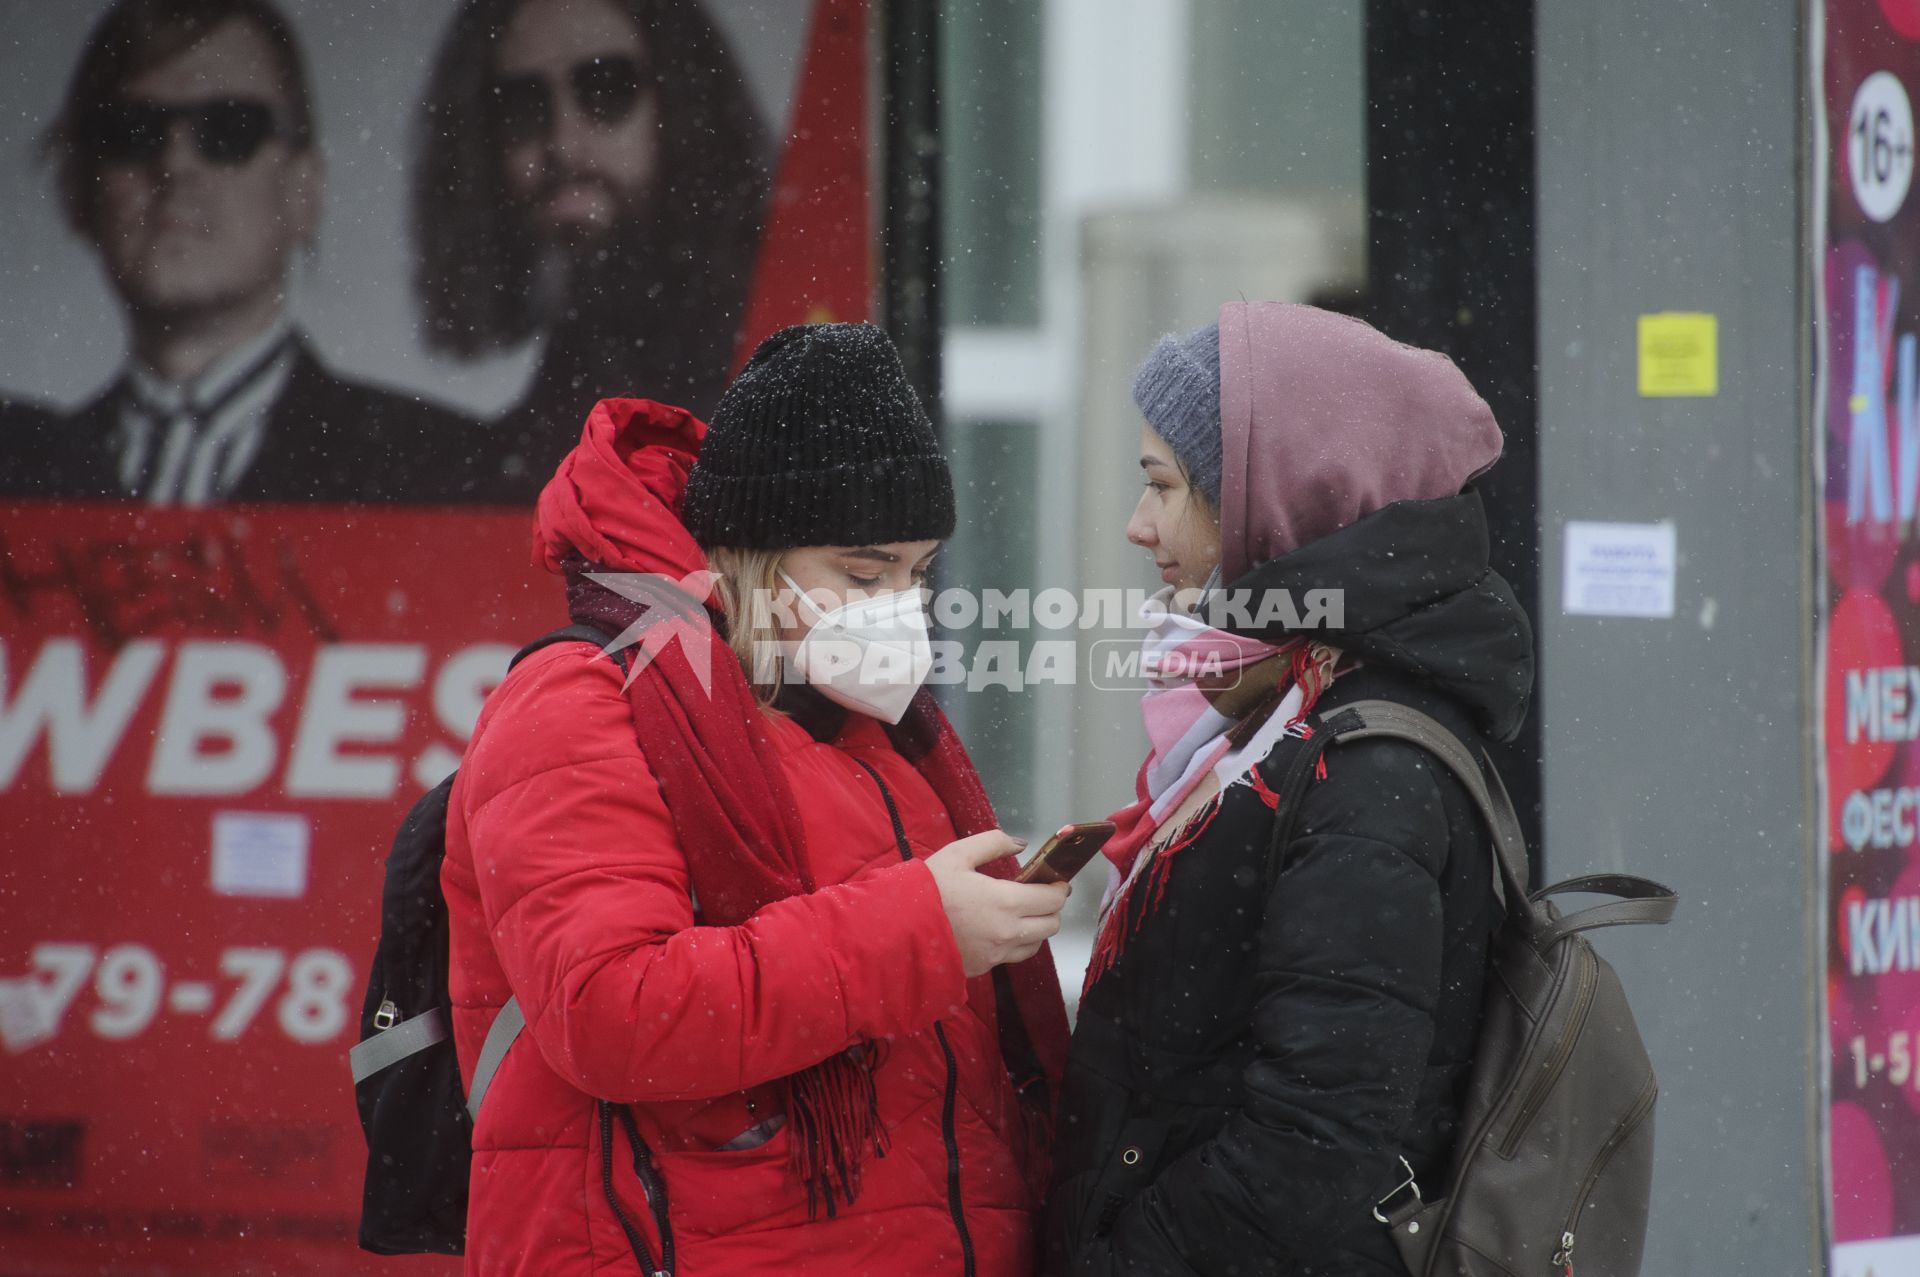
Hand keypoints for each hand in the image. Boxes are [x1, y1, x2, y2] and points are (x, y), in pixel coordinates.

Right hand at [925, 830, 1070, 977]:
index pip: (1052, 900)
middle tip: (1041, 895)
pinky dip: (1015, 944)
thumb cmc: (926, 889)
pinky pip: (1011, 957)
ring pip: (1035, 945)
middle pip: (1051, 925)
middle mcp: (1007, 932)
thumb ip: (993, 843)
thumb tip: (1020, 844)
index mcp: (1006, 902)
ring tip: (1022, 914)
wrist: (895, 930)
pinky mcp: (982, 968)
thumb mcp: (957, 854)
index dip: (1060, 889)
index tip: (1057, 881)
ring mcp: (996, 954)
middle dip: (1052, 909)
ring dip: (1037, 929)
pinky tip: (999, 930)